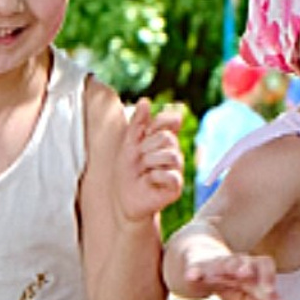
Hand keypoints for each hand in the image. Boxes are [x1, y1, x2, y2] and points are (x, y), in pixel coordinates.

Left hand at [117, 100, 185, 222]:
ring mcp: (176, 170)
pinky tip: (149, 181)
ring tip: (143, 171)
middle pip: (167, 138)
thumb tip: (145, 101)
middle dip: (146, 148)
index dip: (156, 124)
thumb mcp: (128, 144)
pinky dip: (155, 177)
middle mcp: (173, 153)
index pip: (170, 121)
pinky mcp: (176, 187)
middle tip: (138, 160)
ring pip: (171, 156)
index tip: (142, 136)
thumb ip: (137, 123)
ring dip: (150, 162)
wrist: (123, 199)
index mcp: (163, 141)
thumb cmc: (127, 171)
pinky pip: (171, 175)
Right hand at [169, 240, 281, 299]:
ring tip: (243, 273)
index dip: (272, 285)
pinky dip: (193, 272)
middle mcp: (234, 263)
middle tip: (269, 290)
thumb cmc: (223, 277)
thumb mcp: (241, 291)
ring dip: (236, 266)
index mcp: (248, 268)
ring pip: (227, 262)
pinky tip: (192, 276)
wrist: (192, 255)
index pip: (264, 269)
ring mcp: (214, 264)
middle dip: (261, 278)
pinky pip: (194, 269)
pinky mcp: (194, 267)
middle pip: (250, 266)